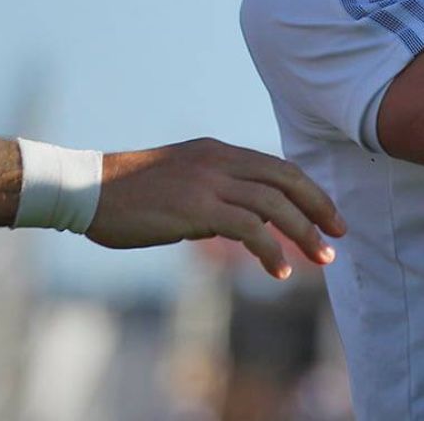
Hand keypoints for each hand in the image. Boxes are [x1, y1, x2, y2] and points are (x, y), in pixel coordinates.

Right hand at [87, 138, 344, 279]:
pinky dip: (271, 251)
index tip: (328, 215)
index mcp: (219, 152)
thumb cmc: (129, 194)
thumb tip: (247, 225)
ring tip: (320, 260)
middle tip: (339, 235)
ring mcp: (209, 182)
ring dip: (303, 234)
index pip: (279, 168)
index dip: (309, 191)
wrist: (85, 190)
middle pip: (287, 180)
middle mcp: (220, 161)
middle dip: (319, 208)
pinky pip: (249, 229)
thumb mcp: (182, 183)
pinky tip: (280, 270)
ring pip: (274, 205)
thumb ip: (216, 196)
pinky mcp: (196, 207)